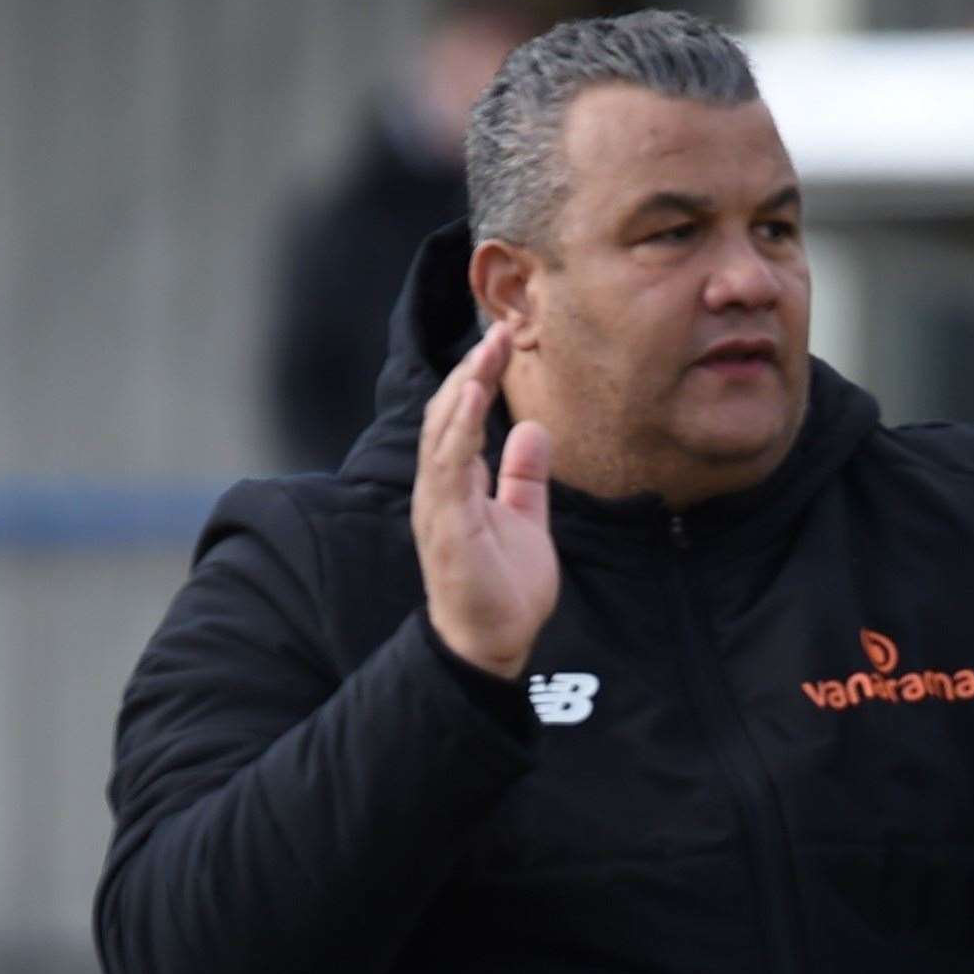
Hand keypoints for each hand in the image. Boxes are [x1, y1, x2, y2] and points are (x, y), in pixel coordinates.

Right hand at [411, 322, 558, 678]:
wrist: (492, 643)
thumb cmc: (503, 588)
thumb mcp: (526, 519)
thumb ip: (524, 476)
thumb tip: (534, 429)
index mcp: (458, 484)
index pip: (463, 419)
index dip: (479, 378)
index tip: (503, 341)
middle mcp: (441, 488)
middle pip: (449, 415)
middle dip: (471, 371)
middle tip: (498, 330)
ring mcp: (439, 505)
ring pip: (444, 433)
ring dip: (463, 389)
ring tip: (484, 352)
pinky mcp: (446, 524)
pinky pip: (449, 466)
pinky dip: (460, 428)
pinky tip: (471, 398)